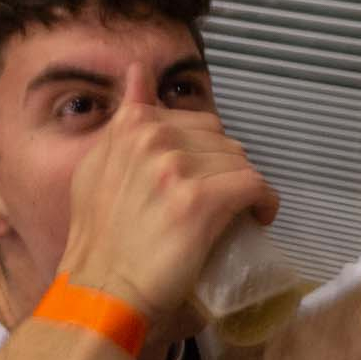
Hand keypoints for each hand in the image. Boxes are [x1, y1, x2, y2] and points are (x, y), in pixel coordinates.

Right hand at [57, 66, 277, 316]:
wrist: (100, 290)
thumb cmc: (99, 239)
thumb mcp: (96, 166)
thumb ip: (124, 119)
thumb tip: (138, 69)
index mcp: (130, 125)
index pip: (195, 122)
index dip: (206, 153)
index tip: (204, 179)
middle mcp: (152, 137)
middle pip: (221, 139)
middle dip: (225, 169)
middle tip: (218, 201)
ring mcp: (176, 167)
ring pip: (239, 162)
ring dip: (243, 187)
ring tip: (233, 214)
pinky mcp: (201, 200)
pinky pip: (254, 186)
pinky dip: (264, 202)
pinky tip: (258, 217)